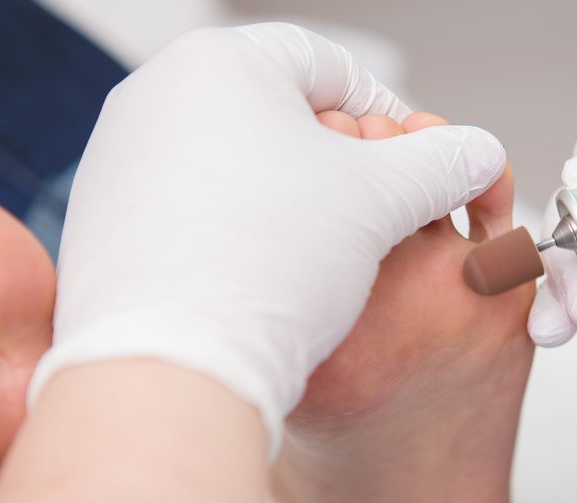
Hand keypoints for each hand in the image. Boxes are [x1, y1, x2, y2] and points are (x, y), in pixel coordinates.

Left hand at [29, 23, 505, 449]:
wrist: (172, 365)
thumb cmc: (266, 266)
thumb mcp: (381, 200)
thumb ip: (439, 164)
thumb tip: (475, 153)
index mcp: (217, 63)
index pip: (328, 66)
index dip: (387, 113)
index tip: (410, 161)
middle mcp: (151, 97)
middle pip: (275, 115)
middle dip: (334, 162)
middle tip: (368, 214)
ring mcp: (117, 161)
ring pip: (231, 165)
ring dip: (284, 201)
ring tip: (313, 257)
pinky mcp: (101, 223)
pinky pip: (188, 212)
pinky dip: (231, 234)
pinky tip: (257, 280)